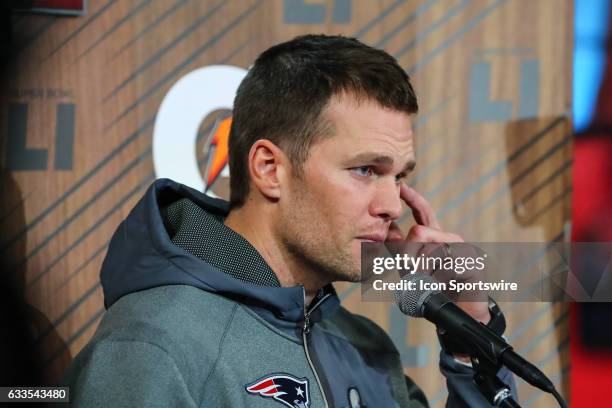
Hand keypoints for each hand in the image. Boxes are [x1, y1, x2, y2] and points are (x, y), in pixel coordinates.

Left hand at [386, 183, 489, 324]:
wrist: (458, 315)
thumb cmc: (434, 290)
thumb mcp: (410, 268)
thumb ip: (400, 250)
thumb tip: (388, 230)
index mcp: (436, 238)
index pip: (424, 212)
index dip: (412, 198)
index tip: (401, 187)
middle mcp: (450, 240)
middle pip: (420, 231)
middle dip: (408, 252)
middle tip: (408, 270)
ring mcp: (464, 252)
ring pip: (432, 248)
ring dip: (422, 268)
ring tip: (424, 281)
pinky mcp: (473, 266)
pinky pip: (448, 266)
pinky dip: (438, 278)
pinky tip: (439, 285)